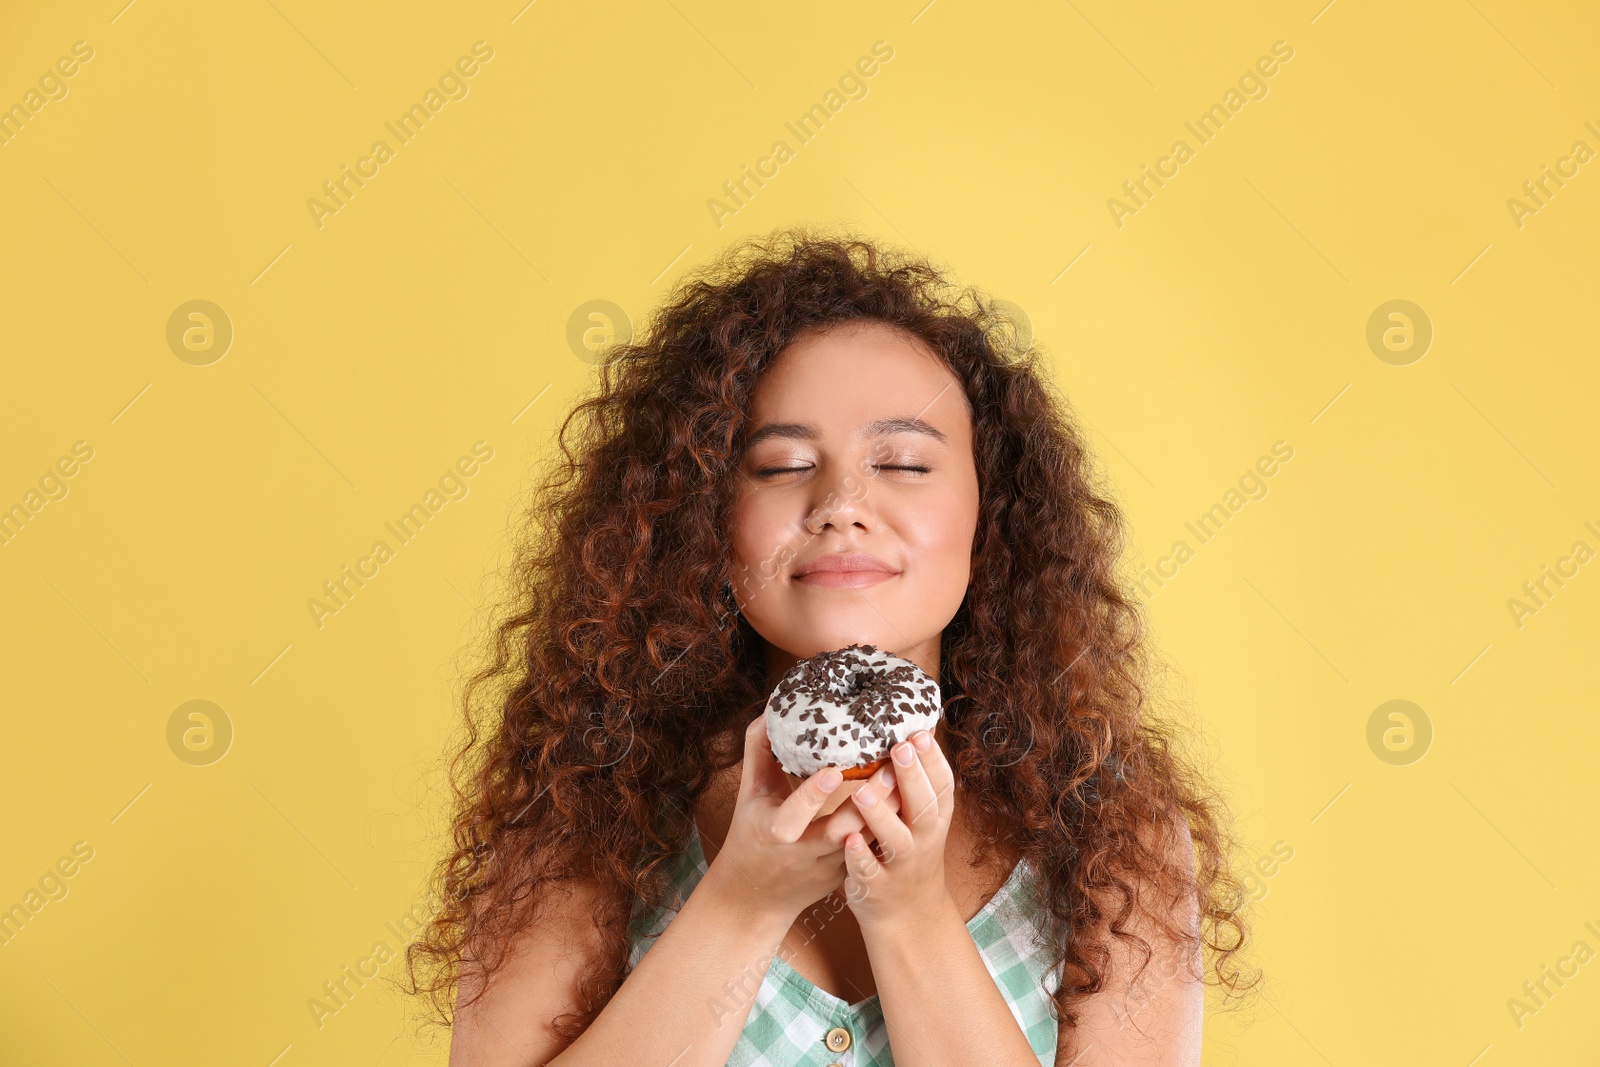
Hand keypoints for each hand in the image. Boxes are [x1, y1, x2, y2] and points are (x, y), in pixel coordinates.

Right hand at [710, 716, 901, 922]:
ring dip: (888, 811)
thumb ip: (760, 753)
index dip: (812, 796)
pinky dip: (890, 823)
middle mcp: (803, 854)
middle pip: (841, 832)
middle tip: (893, 766)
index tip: (834, 771)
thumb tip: (772, 710)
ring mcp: (828, 867)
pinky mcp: (847, 873)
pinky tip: (909, 798)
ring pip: (864, 841)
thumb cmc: (752, 835)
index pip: (793, 816)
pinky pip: (872, 847)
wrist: (758, 897)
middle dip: (869, 802)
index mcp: (775, 833)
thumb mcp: (751, 795)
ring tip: (908, 775)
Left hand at [840, 729, 955, 929]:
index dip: (933, 761)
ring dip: (880, 815)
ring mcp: (901, 865)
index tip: (920, 733)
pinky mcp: (877, 886)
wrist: (908, 914)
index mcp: (934, 819)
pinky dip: (860, 857)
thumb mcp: (924, 818)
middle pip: (922, 808)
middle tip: (898, 749)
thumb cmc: (910, 851)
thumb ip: (919, 782)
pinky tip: (849, 840)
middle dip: (912, 778)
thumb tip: (921, 729)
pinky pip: (869, 871)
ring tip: (861, 791)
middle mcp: (923, 840)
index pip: (941, 786)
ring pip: (895, 840)